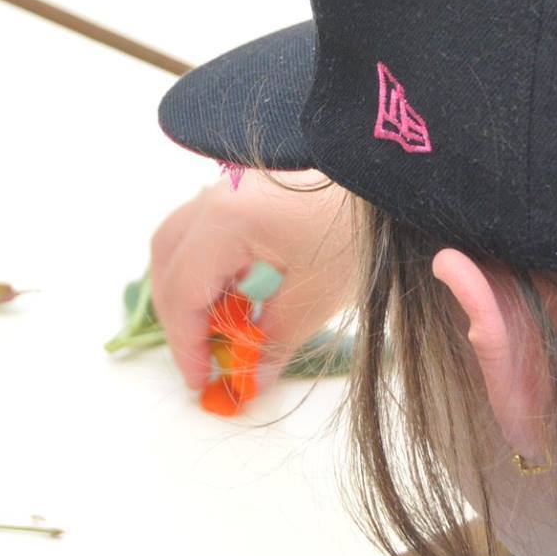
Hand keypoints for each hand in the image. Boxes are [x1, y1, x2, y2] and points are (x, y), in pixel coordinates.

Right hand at [149, 171, 359, 390]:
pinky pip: (204, 230)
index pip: (182, 293)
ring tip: (217, 329)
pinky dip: (206, 266)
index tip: (198, 381)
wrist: (390, 174)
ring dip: (187, 289)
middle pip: (167, 262)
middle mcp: (215, 197)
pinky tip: (234, 294)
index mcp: (227, 221)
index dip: (186, 344)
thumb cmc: (360, 229)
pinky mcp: (245, 187)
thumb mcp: (319, 295)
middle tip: (202, 359)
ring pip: (178, 242)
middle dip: (178, 317)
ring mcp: (228, 187)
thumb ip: (276, 341)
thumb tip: (251, 380)